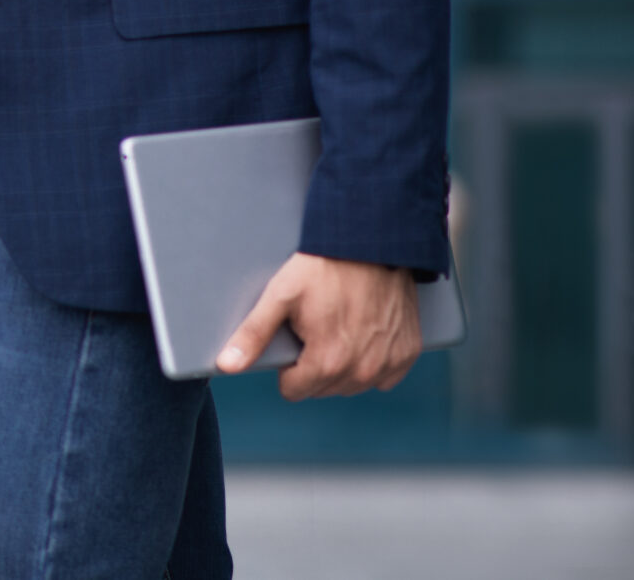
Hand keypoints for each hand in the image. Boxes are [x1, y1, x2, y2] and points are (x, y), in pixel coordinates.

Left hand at [218, 251, 420, 399]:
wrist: (371, 244)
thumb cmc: (323, 268)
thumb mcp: (280, 296)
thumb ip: (253, 335)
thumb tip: (226, 365)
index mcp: (326, 363)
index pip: (295, 390)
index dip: (287, 368)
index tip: (293, 339)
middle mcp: (361, 372)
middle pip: (323, 389)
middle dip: (313, 366)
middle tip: (314, 328)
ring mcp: (388, 364)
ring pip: (353, 385)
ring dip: (342, 367)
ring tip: (337, 329)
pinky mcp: (407, 353)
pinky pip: (384, 376)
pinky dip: (372, 362)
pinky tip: (363, 335)